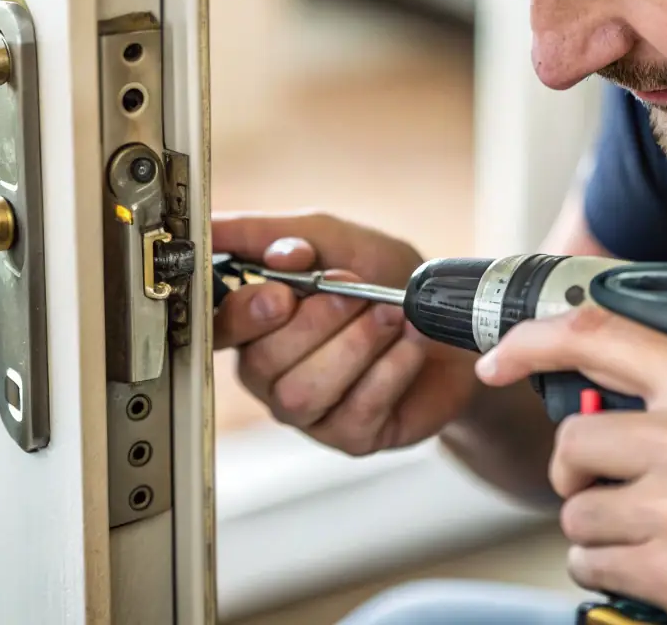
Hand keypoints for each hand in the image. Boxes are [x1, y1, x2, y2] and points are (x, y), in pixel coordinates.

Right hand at [213, 211, 480, 455]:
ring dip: (354, 345)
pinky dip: (390, 369)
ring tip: (391, 314)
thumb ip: (274, 234)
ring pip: (302, 393)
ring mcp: (309, 411)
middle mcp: (271, 373)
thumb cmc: (386, 278)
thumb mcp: (333, 239)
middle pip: (262, 363)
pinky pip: (355, 410)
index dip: (244, 315)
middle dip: (316, 321)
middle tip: (355, 290)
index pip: (219, 329)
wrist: (452, 322)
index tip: (281, 293)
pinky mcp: (352, 437)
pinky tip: (410, 344)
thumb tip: (214, 228)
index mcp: (256, 323)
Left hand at [475, 305, 666, 623]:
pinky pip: (588, 561)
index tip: (497, 360)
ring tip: (645, 525)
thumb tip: (602, 373)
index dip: (531, 342)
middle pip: (574, 440)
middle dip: (579, 467)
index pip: (595, 335)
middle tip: (611, 480)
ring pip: (575, 509)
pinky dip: (605, 564)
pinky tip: (648, 559)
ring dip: (595, 522)